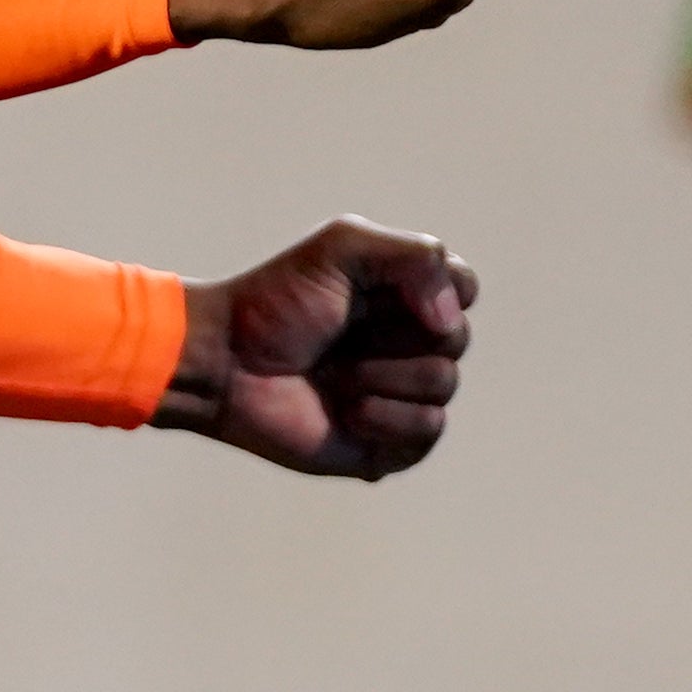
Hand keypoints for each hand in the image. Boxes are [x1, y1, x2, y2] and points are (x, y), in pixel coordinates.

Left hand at [160, 218, 473, 478]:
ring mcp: (402, 394)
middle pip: (457, 338)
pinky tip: (347, 409)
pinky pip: (429, 430)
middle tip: (343, 334)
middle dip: (394, 334)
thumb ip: (415, 256)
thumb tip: (451, 319)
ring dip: (382, 374)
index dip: (437, 290)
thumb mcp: (344, 248)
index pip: (463, 287)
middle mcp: (410, 344)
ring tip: (335, 373)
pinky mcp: (392, 443)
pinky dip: (386, 415)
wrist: (227, 363)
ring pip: (444, 383)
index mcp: (404, 294)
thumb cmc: (276, 302)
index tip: (386, 290)